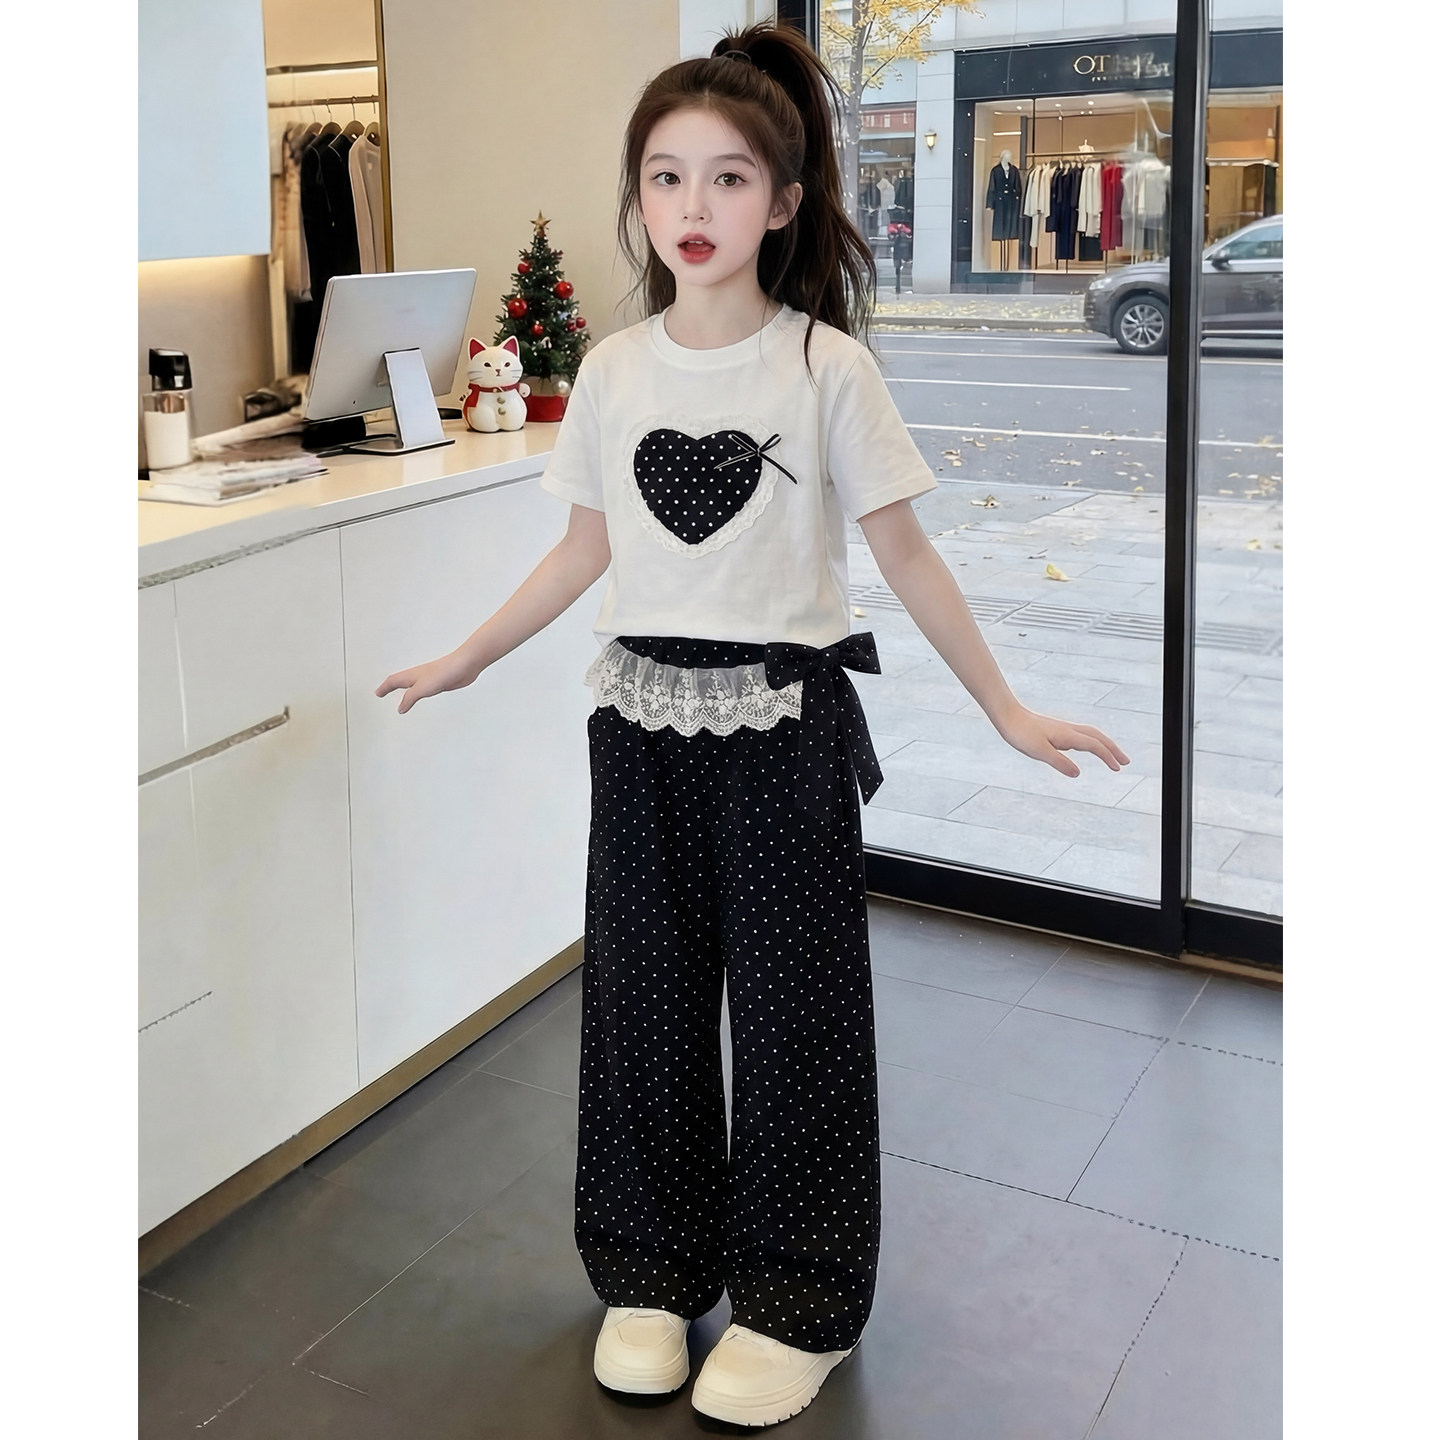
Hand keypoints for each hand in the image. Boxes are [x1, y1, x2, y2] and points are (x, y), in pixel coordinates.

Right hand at [375, 651, 478, 713]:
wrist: (464, 665)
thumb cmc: (444, 671)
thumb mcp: (422, 688)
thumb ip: (410, 698)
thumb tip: (401, 708)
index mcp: (412, 675)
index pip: (393, 681)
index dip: (384, 688)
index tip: (377, 693)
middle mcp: (419, 676)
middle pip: (400, 681)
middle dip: (390, 686)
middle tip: (382, 691)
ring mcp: (429, 679)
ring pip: (412, 684)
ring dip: (405, 690)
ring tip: (402, 696)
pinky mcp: (440, 682)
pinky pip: (424, 689)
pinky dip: (418, 692)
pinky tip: (424, 694)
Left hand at [996, 704, 1130, 777]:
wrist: (1007, 716)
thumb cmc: (1021, 734)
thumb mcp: (1039, 752)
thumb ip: (1059, 762)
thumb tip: (1078, 773)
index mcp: (1068, 735)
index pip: (1094, 746)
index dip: (1108, 756)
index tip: (1118, 768)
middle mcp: (1069, 730)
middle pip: (1098, 737)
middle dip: (1113, 749)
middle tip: (1126, 762)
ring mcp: (1063, 729)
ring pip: (1091, 734)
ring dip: (1104, 744)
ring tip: (1112, 755)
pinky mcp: (1056, 730)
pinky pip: (1081, 735)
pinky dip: (1092, 741)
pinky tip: (1087, 747)